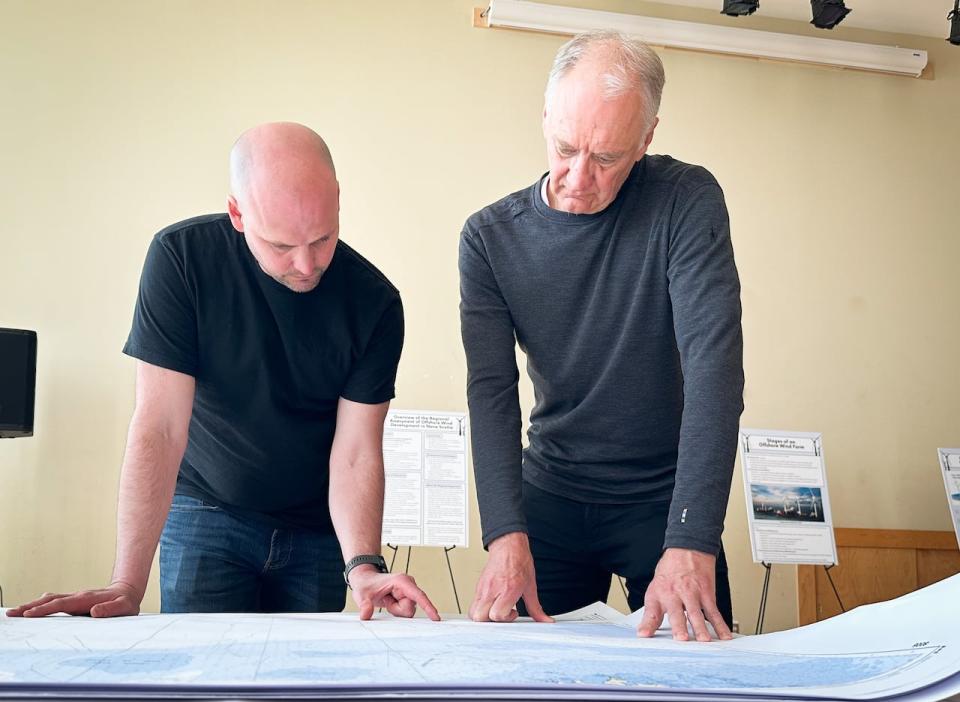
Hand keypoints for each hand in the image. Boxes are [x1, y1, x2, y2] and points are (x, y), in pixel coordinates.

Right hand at [5, 581, 142, 618]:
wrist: (127, 590)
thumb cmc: (126, 602)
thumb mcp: (124, 607)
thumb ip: (111, 609)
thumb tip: (94, 611)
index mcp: (86, 599)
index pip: (61, 604)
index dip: (45, 609)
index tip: (29, 614)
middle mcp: (77, 596)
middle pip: (50, 601)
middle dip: (30, 607)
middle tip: (12, 613)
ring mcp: (74, 597)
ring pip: (49, 600)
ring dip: (32, 605)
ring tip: (15, 612)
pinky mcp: (74, 601)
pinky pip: (53, 602)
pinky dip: (40, 605)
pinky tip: (31, 609)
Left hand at [349, 567, 439, 621]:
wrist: (366, 580)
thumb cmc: (366, 584)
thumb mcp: (362, 595)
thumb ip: (364, 605)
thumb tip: (365, 614)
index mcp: (401, 581)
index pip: (418, 596)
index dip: (427, 607)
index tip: (435, 617)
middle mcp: (408, 585)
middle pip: (410, 608)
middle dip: (397, 610)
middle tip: (386, 601)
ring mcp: (409, 592)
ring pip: (408, 611)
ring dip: (396, 610)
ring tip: (387, 600)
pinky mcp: (408, 598)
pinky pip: (406, 611)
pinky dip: (397, 610)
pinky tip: (390, 602)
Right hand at [468, 532, 551, 622]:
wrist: (509, 546)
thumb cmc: (519, 562)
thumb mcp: (530, 586)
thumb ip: (536, 608)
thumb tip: (545, 620)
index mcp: (507, 590)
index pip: (497, 615)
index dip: (505, 619)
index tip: (513, 612)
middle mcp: (492, 589)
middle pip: (480, 617)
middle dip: (490, 622)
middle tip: (502, 615)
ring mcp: (482, 588)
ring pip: (473, 612)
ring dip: (483, 616)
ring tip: (496, 609)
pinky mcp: (478, 586)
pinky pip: (474, 603)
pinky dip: (482, 608)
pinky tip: (493, 602)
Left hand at [636, 548, 731, 641]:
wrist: (688, 548)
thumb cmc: (671, 569)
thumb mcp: (656, 587)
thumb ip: (652, 611)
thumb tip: (645, 631)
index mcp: (659, 593)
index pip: (651, 611)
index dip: (647, 624)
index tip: (644, 634)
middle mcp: (674, 594)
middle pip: (676, 613)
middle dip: (679, 626)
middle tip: (682, 639)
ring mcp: (691, 593)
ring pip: (697, 613)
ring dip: (701, 627)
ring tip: (704, 640)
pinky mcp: (706, 593)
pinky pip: (714, 611)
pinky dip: (720, 625)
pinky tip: (724, 635)